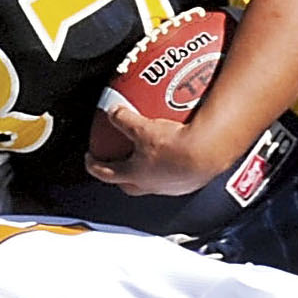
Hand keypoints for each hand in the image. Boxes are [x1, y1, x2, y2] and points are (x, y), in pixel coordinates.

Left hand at [85, 101, 230, 194]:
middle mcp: (151, 185)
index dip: (94, 165)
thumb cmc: (174, 148)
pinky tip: (181, 148)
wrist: (207, 154)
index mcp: (135, 175)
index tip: (91, 159)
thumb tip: (113, 110)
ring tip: (152, 153)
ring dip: (149, 170)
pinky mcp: (190, 182)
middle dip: (121, 175)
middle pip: (129, 184)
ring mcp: (171, 186)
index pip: (106, 173)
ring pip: (154, 180)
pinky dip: (174, 163)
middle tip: (119, 163)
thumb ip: (124, 119)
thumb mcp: (142, 128)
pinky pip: (177, 173)